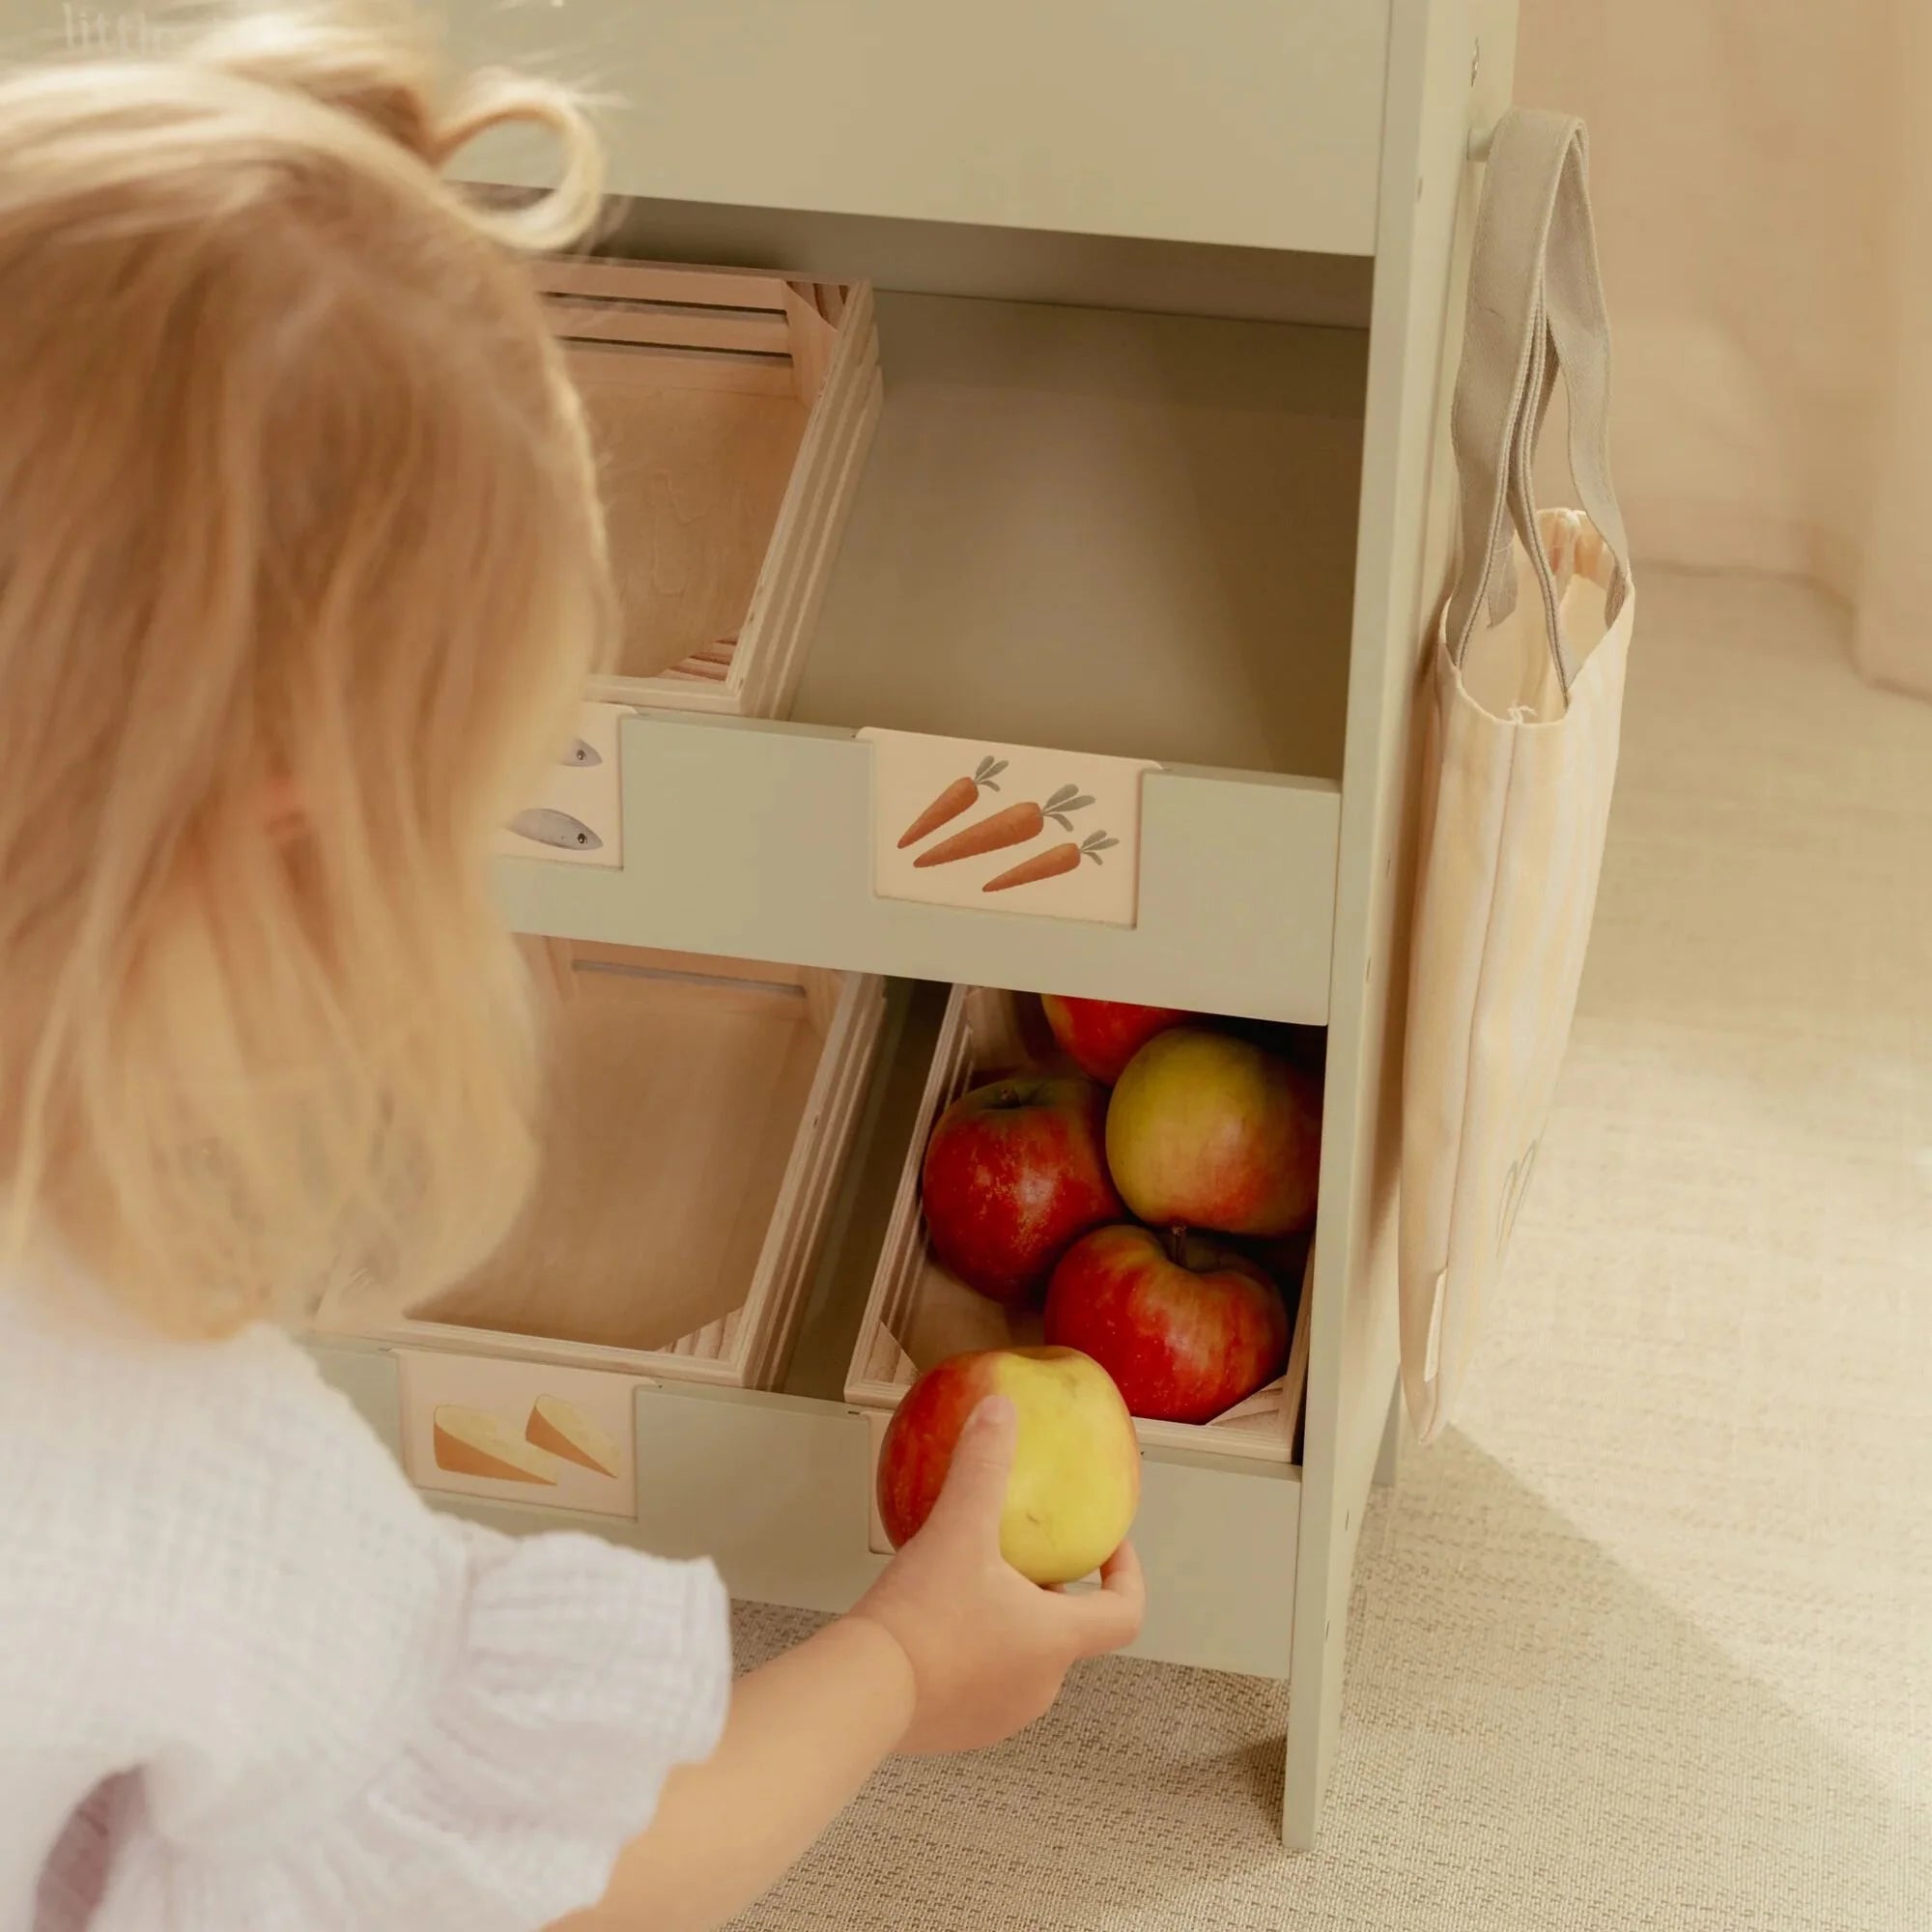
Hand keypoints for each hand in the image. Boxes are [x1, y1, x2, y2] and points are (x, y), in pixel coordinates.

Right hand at [848, 1396, 1145, 1752]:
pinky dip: (973, 1647)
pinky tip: (933, 1616)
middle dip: (1051, 1589)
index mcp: (1056, 1641)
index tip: (1109, 1544)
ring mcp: (1000, 1715)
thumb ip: (983, 1466)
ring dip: (1010, 1618)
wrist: (861, 1696)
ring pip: (1024, 1655)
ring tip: (971, 1577)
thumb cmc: (923, 1618)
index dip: (1127, 1575)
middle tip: (1020, 1550)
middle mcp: (1040, 1686)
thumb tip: (1001, 1410)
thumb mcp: (958, 1529)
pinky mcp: (960, 1729)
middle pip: (1068, 1630)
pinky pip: (982, 1679)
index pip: (1124, 1613)